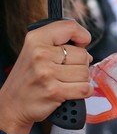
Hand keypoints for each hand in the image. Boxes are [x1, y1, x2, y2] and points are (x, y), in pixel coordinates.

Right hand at [0, 19, 92, 133]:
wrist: (11, 106)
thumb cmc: (28, 79)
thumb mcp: (36, 51)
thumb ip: (60, 44)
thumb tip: (87, 51)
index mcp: (36, 39)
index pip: (71, 27)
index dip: (82, 36)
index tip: (81, 44)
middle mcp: (40, 54)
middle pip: (83, 55)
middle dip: (80, 65)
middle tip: (66, 71)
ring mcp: (46, 73)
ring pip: (85, 73)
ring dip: (81, 80)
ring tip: (65, 82)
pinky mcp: (53, 91)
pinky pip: (84, 88)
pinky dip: (84, 91)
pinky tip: (72, 91)